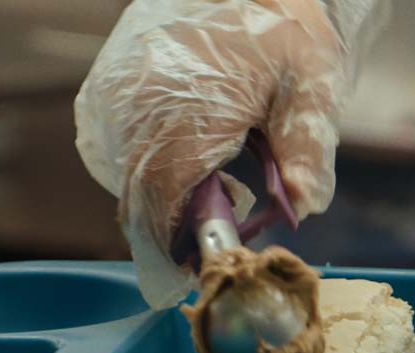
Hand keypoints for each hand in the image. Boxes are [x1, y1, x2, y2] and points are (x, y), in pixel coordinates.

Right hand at [75, 0, 380, 307]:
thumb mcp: (312, 83)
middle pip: (139, 199)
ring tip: (213, 180)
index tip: (206, 264)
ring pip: (126, 180)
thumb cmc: (280, 26)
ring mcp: (110, 96)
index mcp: (182, 107)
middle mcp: (131, 104)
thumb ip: (307, 151)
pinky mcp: (102, 91)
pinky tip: (189, 154)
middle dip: (178, 226)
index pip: (162, 203)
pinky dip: (150, 169)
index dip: (180, 244)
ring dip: (164, 197)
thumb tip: (302, 207)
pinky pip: (117, 153)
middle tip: (221, 230)